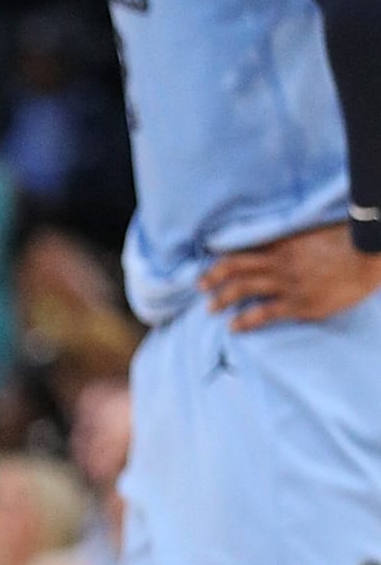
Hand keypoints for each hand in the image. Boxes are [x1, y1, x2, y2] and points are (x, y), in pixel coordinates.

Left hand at [201, 224, 380, 331]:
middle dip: (214, 280)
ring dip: (223, 299)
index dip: (220, 263)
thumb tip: (272, 249)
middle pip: (236, 269)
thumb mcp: (312, 237)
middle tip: (201, 290)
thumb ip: (290, 244)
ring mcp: (289, 283)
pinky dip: (245, 320)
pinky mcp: (301, 303)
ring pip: (244, 288)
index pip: (242, 252)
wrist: (369, 258)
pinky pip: (265, 312)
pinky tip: (234, 327)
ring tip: (211, 309)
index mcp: (283, 245)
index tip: (206, 271)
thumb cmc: (346, 245)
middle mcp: (280, 262)